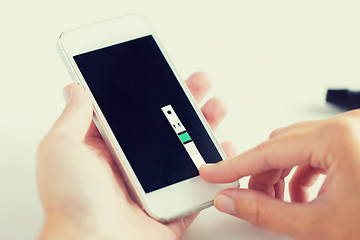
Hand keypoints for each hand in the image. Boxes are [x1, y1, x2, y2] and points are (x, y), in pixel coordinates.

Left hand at [37, 72, 236, 239]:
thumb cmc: (71, 202)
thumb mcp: (62, 148)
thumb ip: (74, 117)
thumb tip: (76, 89)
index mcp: (106, 151)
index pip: (134, 114)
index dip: (151, 93)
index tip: (166, 76)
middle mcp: (130, 167)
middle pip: (165, 129)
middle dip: (185, 103)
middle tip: (199, 84)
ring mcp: (152, 187)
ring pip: (185, 153)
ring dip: (203, 130)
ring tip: (216, 109)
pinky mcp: (170, 208)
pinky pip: (198, 187)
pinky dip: (215, 171)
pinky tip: (223, 151)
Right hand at [200, 110, 359, 239]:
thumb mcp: (323, 224)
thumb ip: (268, 212)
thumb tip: (234, 200)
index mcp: (336, 139)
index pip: (267, 151)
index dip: (234, 166)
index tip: (212, 173)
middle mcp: (345, 127)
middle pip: (280, 146)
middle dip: (260, 174)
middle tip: (247, 199)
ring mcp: (353, 132)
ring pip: (297, 147)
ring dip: (282, 175)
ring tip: (281, 204)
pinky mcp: (356, 141)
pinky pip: (316, 151)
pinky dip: (302, 173)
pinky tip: (304, 196)